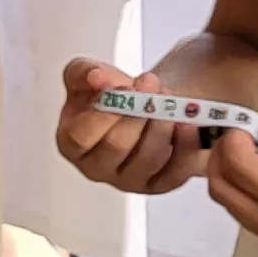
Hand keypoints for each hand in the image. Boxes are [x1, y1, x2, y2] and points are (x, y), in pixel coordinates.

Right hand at [53, 59, 219, 195]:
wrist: (138, 103)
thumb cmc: (109, 93)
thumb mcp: (87, 73)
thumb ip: (86, 72)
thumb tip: (97, 78)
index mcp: (71, 144)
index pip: (81, 137)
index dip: (105, 112)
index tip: (126, 88)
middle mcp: (96, 167)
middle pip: (117, 146)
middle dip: (139, 112)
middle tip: (152, 86)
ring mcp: (127, 180)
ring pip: (148, 158)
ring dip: (162, 124)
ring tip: (168, 100)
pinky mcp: (158, 184)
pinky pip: (176, 170)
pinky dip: (185, 145)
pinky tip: (187, 123)